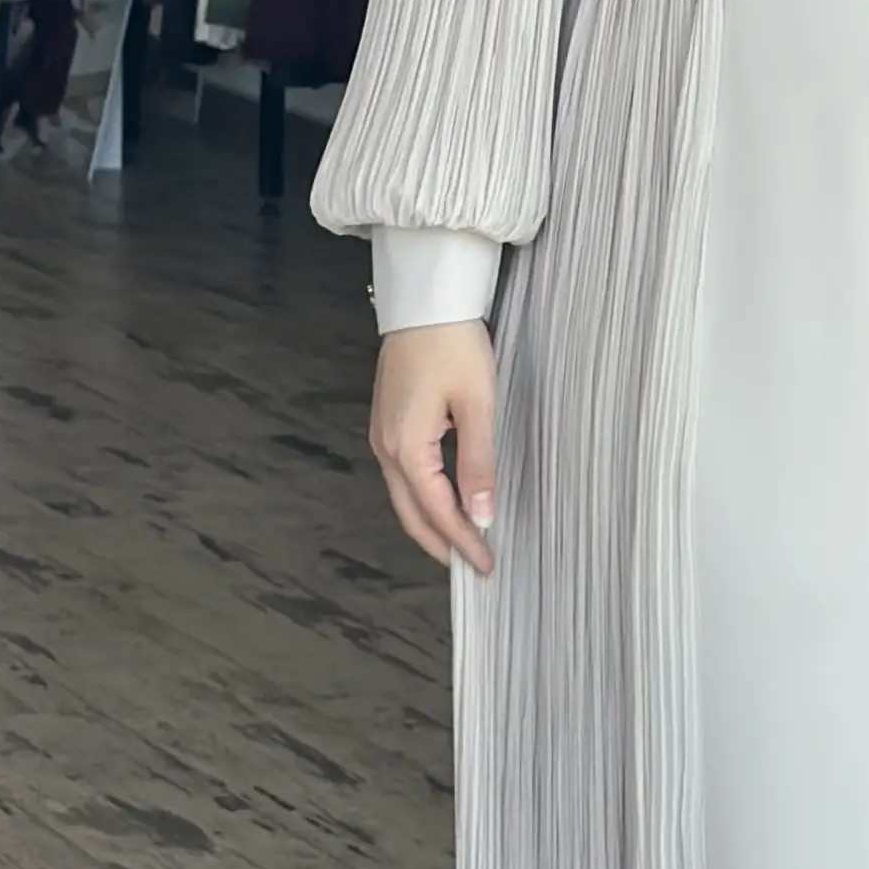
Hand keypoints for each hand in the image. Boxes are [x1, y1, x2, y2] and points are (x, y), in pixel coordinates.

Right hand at [370, 319, 496, 576]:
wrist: (425, 301)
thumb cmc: (453, 344)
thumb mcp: (477, 404)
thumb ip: (478, 462)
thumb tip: (480, 514)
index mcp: (407, 447)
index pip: (437, 511)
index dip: (463, 542)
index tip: (486, 564)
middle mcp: (386, 447)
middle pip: (411, 514)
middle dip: (441, 545)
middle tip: (472, 567)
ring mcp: (382, 435)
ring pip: (404, 496)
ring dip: (430, 524)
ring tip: (460, 544)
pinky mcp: (389, 422)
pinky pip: (402, 475)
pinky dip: (422, 498)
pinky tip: (443, 503)